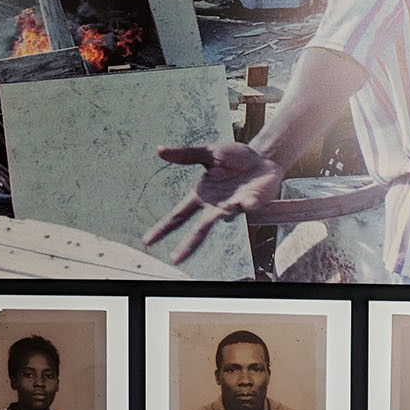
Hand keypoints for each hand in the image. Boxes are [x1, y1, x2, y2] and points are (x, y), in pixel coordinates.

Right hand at [142, 142, 283, 263]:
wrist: (263, 157)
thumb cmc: (234, 157)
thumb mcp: (208, 152)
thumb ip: (185, 155)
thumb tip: (159, 150)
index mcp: (201, 195)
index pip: (178, 215)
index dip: (163, 228)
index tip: (147, 241)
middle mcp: (215, 206)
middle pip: (198, 229)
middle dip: (187, 244)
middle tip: (174, 259)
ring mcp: (234, 206)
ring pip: (225, 218)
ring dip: (225, 212)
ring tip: (226, 208)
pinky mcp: (252, 203)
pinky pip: (248, 206)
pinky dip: (248, 203)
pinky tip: (249, 201)